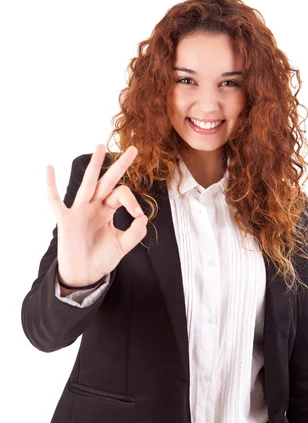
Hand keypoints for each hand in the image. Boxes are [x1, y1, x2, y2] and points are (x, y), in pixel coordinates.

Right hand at [46, 144, 147, 286]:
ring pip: (88, 183)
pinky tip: (49, 168)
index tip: (138, 215)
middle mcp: (94, 206)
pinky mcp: (66, 220)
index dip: (133, 202)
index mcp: (107, 210)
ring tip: (101, 147)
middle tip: (133, 149)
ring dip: (95, 165)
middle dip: (120, 165)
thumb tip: (143, 217)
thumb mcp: (122, 246)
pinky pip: (56, 201)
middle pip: (108, 180)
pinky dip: (51, 185)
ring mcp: (79, 211)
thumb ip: (135, 233)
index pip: (122, 195)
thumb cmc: (101, 259)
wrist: (84, 275)